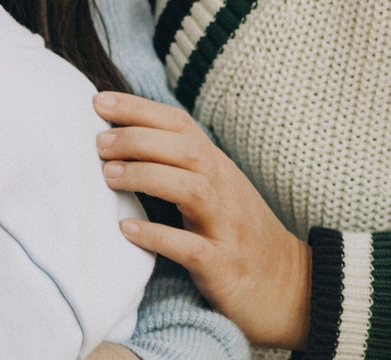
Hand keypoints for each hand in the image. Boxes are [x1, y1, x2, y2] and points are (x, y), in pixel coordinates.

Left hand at [95, 91, 310, 349]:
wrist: (292, 288)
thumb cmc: (237, 232)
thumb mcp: (214, 188)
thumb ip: (178, 163)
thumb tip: (119, 137)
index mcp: (218, 167)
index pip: (180, 125)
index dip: (139, 109)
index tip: (98, 102)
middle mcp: (226, 190)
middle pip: (187, 150)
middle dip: (138, 140)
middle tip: (98, 145)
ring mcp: (228, 228)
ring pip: (192, 190)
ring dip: (146, 177)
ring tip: (108, 177)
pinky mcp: (225, 266)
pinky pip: (192, 247)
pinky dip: (158, 236)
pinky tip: (127, 230)